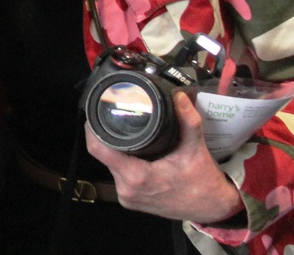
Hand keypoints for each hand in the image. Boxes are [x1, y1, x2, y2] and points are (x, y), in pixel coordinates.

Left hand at [86, 91, 243, 223]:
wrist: (214, 209)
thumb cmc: (204, 183)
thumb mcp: (195, 150)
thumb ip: (188, 122)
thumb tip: (179, 98)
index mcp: (136, 177)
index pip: (98, 150)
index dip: (93, 130)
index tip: (95, 115)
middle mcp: (127, 190)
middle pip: (105, 156)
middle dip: (109, 138)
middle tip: (118, 121)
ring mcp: (129, 198)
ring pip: (112, 166)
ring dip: (118, 152)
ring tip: (129, 137)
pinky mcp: (132, 201)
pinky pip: (120, 177)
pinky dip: (125, 164)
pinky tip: (135, 155)